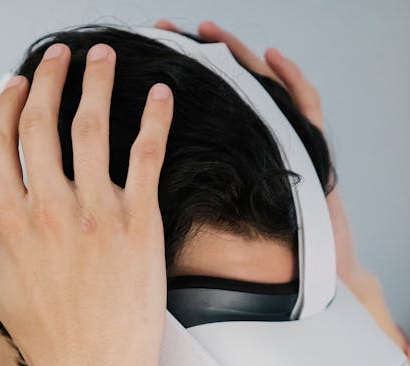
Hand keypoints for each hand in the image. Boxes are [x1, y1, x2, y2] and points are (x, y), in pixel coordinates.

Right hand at [0, 42, 174, 365]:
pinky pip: (146, 156)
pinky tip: (161, 95)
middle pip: (43, 123)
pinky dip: (154, 120)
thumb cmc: (49, 340)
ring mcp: (94, 213)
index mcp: (10, 222)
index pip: (1, 143)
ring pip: (91, 127)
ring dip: (97, 82)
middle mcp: (48, 210)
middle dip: (50, 79)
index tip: (18, 85)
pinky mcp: (138, 224)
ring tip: (103, 56)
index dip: (9, 106)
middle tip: (61, 55)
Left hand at [154, 19, 382, 301]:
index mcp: (215, 165)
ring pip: (258, 90)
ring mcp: (280, 148)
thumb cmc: (240, 271)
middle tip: (163, 31)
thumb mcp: (184, 238)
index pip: (184, 113)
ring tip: (209, 31)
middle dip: (191, 59)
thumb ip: (147, 213)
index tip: (131, 61)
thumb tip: (97, 202)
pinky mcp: (312, 154)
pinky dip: (291, 81)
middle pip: (218, 91)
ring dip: (236, 57)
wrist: (292, 290)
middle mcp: (246, 150)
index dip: (160, 87)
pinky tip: (273, 57)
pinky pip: (305, 109)